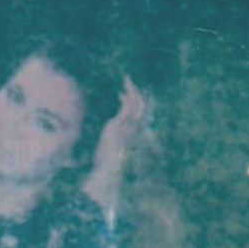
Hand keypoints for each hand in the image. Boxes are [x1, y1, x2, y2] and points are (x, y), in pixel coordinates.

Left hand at [83, 75, 146, 212]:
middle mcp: (134, 127)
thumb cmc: (107, 160)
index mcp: (133, 131)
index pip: (140, 112)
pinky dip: (125, 98)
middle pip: (142, 105)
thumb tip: (106, 136)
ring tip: (126, 80)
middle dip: (137, 91)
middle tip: (129, 81)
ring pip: (136, 103)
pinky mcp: (119, 124)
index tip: (124, 94)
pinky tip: (119, 93)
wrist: (106, 167)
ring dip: (132, 89)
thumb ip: (111, 139)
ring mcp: (128, 126)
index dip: (136, 101)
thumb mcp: (110, 147)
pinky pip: (127, 107)